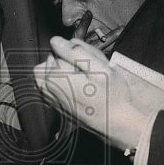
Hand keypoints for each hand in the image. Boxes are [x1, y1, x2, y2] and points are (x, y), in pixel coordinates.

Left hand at [33, 37, 163, 150]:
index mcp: (57, 77)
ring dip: (62, 71)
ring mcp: (52, 99)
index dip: (72, 50)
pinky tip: (79, 87)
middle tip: (88, 69)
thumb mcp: (100, 67)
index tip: (86, 60)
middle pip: (49, 61)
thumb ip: (75, 52)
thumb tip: (56, 41)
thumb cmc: (112, 96)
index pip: (55, 49)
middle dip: (66, 60)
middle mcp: (50, 89)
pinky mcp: (56, 106)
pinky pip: (50, 87)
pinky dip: (61, 83)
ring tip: (82, 77)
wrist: (116, 123)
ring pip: (47, 74)